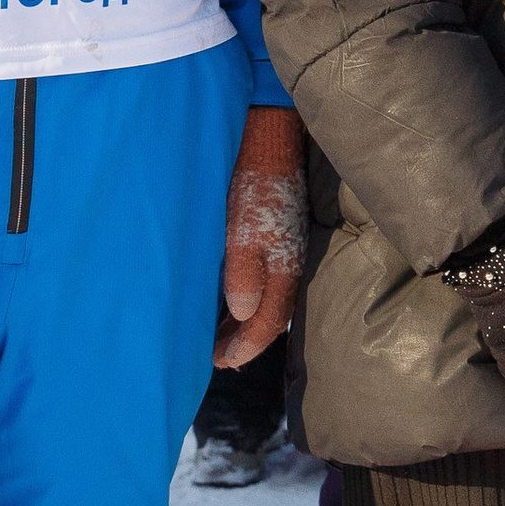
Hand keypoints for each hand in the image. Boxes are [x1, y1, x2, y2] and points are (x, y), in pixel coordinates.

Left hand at [214, 103, 306, 366]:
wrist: (268, 143)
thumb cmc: (251, 189)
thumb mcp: (241, 233)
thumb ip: (243, 275)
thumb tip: (242, 314)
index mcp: (283, 269)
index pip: (267, 323)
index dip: (245, 346)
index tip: (220, 362)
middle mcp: (289, 265)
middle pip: (269, 316)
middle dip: (243, 340)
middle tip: (215, 357)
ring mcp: (285, 250)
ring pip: (266, 299)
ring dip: (243, 321)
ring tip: (218, 335)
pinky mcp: (277, 236)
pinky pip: (264, 280)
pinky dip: (246, 298)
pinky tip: (230, 300)